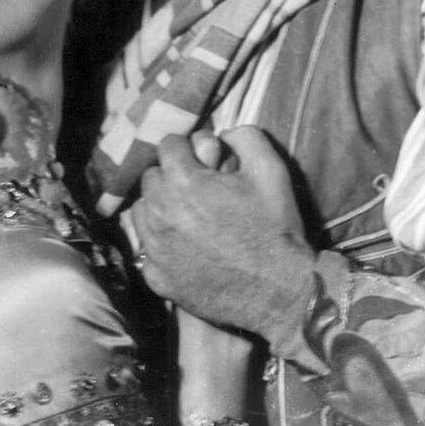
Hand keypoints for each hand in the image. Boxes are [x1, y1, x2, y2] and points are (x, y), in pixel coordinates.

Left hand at [131, 127, 315, 344]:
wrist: (282, 292)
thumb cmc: (276, 228)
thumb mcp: (270, 170)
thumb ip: (245, 137)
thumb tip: (223, 132)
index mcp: (184, 183)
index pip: (167, 145)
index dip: (188, 148)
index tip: (204, 161)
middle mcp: (161, 213)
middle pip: (151, 176)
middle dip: (172, 176)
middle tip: (199, 189)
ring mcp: (155, 249)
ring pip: (142, 210)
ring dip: (160, 207)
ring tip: (189, 216)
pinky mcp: (157, 278)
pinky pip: (145, 248)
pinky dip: (161, 244)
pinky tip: (186, 247)